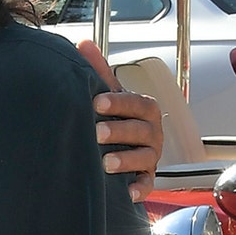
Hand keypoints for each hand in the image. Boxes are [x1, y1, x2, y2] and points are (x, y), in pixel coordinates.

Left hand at [77, 40, 163, 202]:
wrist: (123, 143)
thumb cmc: (115, 114)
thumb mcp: (108, 91)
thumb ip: (98, 69)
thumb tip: (83, 43)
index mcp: (144, 109)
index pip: (136, 103)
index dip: (118, 102)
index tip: (97, 102)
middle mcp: (152, 132)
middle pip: (141, 130)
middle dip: (119, 131)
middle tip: (97, 132)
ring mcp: (151, 156)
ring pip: (145, 158)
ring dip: (126, 160)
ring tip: (105, 162)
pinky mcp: (146, 177)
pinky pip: (148, 184)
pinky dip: (140, 188)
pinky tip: (128, 191)